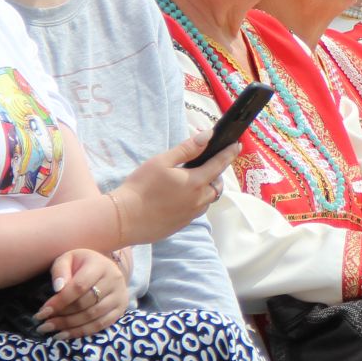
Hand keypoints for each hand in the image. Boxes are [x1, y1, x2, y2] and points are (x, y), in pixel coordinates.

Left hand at [37, 249, 130, 337]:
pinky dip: (82, 332)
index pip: (79, 286)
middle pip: (85, 304)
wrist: (103, 267)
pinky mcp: (121, 308)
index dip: (60, 301)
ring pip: (93, 316)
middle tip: (43, 325)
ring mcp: (119, 296)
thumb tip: (58, 289)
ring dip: (70, 326)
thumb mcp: (67, 259)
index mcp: (100, 265)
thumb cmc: (81, 264)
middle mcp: (114, 280)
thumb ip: (60, 270)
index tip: (42, 312)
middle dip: (62, 316)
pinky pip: (101, 325)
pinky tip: (65, 335)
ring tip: (51, 331)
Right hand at [113, 132, 237, 243]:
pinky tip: (180, 197)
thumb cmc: (140, 187)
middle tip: (206, 164)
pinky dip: (195, 201)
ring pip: (207, 199)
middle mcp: (198, 200)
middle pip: (216, 185)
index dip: (229, 153)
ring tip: (191, 180)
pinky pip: (196, 210)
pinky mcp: (182, 225)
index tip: (237, 145)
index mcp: (195, 182)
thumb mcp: (162, 161)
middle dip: (215, 174)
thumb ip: (187, 149)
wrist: (124, 219)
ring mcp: (191, 215)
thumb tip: (208, 136)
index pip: (219, 164)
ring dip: (206, 189)